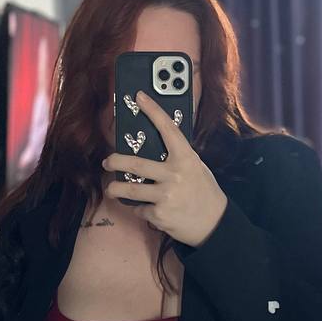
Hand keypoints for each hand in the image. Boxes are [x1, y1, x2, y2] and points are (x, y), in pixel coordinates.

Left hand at [102, 89, 227, 246]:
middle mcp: (174, 175)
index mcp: (185, 158)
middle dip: (115, 162)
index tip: (139, 97)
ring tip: (111, 189)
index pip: (168, 129)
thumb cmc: (203, 191)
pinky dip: (139, 208)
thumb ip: (177, 158)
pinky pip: (138, 208)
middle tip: (107, 161)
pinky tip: (147, 208)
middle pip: (135, 164)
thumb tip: (153, 146)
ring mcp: (166, 195)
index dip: (153, 111)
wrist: (213, 223)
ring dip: (114, 189)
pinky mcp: (159, 214)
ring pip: (129, 189)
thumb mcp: (196, 168)